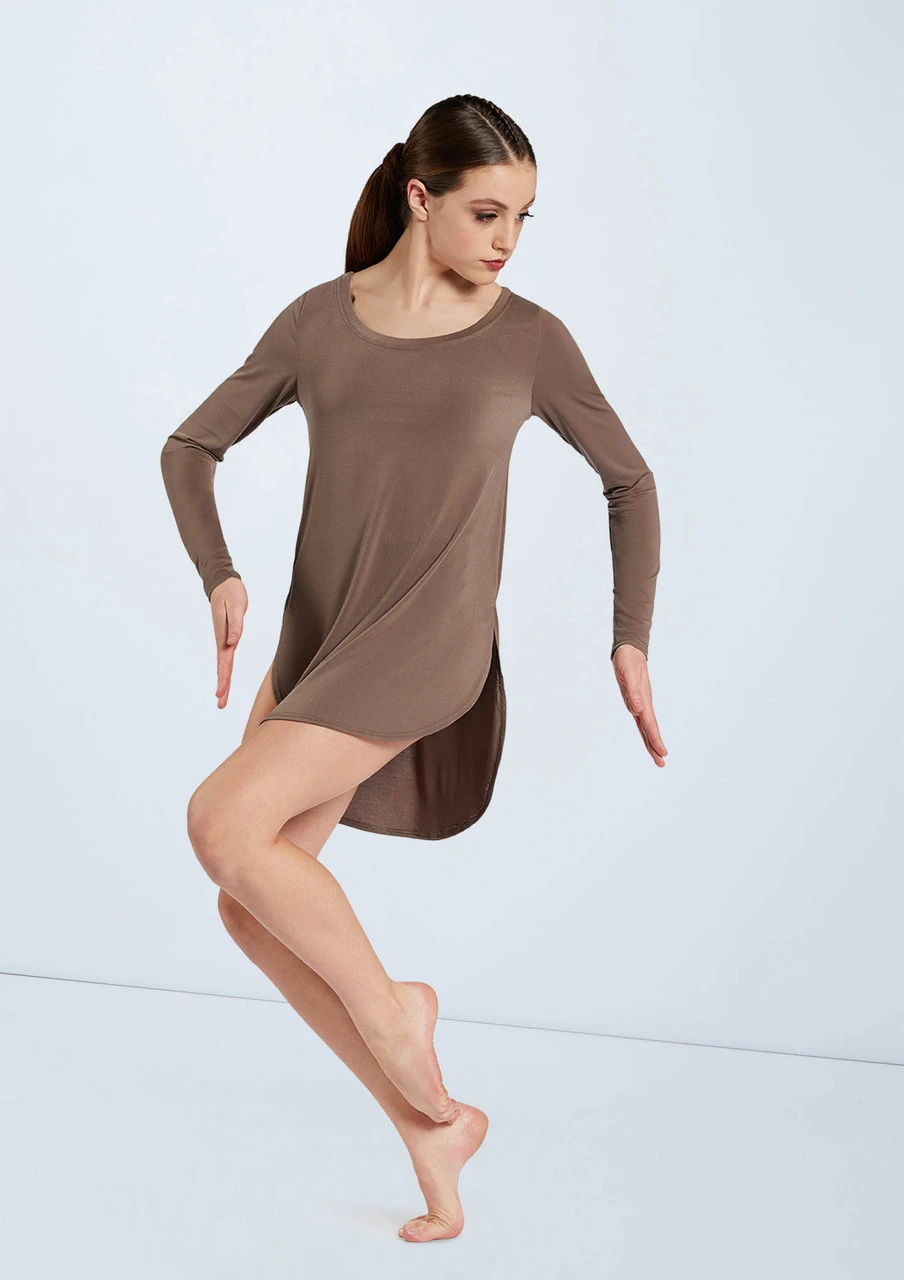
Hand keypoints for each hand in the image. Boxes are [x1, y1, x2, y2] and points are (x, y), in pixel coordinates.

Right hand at [209, 576, 247, 708]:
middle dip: (222, 687)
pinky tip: (224, 679)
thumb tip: (233, 643)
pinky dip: (225, 671)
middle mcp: (223, 641)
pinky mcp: (228, 637)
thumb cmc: (231, 594)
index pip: (224, 662)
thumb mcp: (235, 606)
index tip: (221, 693)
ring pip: (224, 665)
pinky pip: (227, 658)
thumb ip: (234, 624)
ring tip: (221, 699)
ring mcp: (224, 640)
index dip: (223, 678)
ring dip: (223, 682)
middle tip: (221, 705)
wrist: (224, 585)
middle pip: (223, 668)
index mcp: (224, 636)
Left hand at [611, 644, 666, 766]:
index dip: (654, 738)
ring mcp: (640, 703)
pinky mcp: (635, 701)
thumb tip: (637, 709)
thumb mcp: (627, 674)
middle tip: (661, 763)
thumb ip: (632, 692)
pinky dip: (645, 731)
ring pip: (646, 726)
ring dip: (651, 741)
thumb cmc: (627, 661)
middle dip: (655, 746)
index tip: (661, 752)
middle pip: (650, 729)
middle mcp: (643, 703)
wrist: (629, 651)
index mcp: (643, 699)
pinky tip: (647, 738)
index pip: (649, 723)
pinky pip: (641, 720)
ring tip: (658, 757)